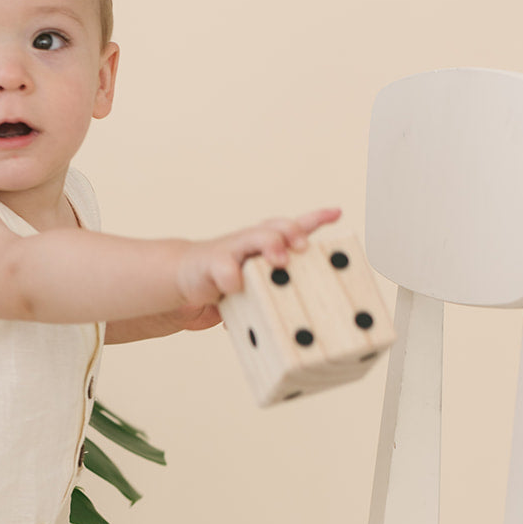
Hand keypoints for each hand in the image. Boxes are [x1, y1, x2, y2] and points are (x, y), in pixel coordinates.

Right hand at [176, 208, 341, 304]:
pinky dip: (232, 278)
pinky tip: (235, 288)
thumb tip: (312, 310)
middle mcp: (251, 241)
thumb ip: (280, 291)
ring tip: (280, 260)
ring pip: (254, 237)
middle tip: (302, 247)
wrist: (186, 278)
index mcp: (266, 245)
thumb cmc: (227, 282)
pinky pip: (225, 268)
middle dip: (293, 233)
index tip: (336, 213)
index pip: (295, 226)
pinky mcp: (211, 264)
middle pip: (277, 227)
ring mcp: (231, 249)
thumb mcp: (259, 285)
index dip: (317, 218)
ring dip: (270, 245)